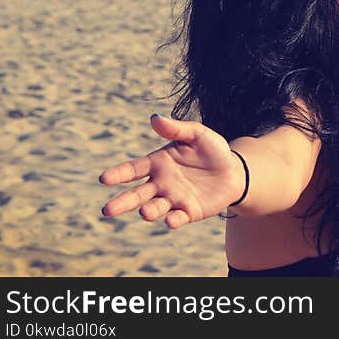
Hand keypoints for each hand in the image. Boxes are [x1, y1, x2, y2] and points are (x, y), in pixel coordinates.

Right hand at [99, 115, 244, 228]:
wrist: (234, 171)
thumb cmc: (212, 150)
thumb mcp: (197, 134)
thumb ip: (176, 129)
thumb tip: (155, 118)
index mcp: (158, 163)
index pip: (133, 169)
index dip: (119, 174)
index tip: (104, 178)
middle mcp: (160, 183)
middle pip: (137, 194)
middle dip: (122, 202)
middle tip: (107, 210)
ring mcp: (173, 199)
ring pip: (155, 207)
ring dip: (149, 210)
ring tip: (145, 211)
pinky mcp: (188, 212)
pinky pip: (178, 217)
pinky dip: (173, 220)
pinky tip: (170, 221)